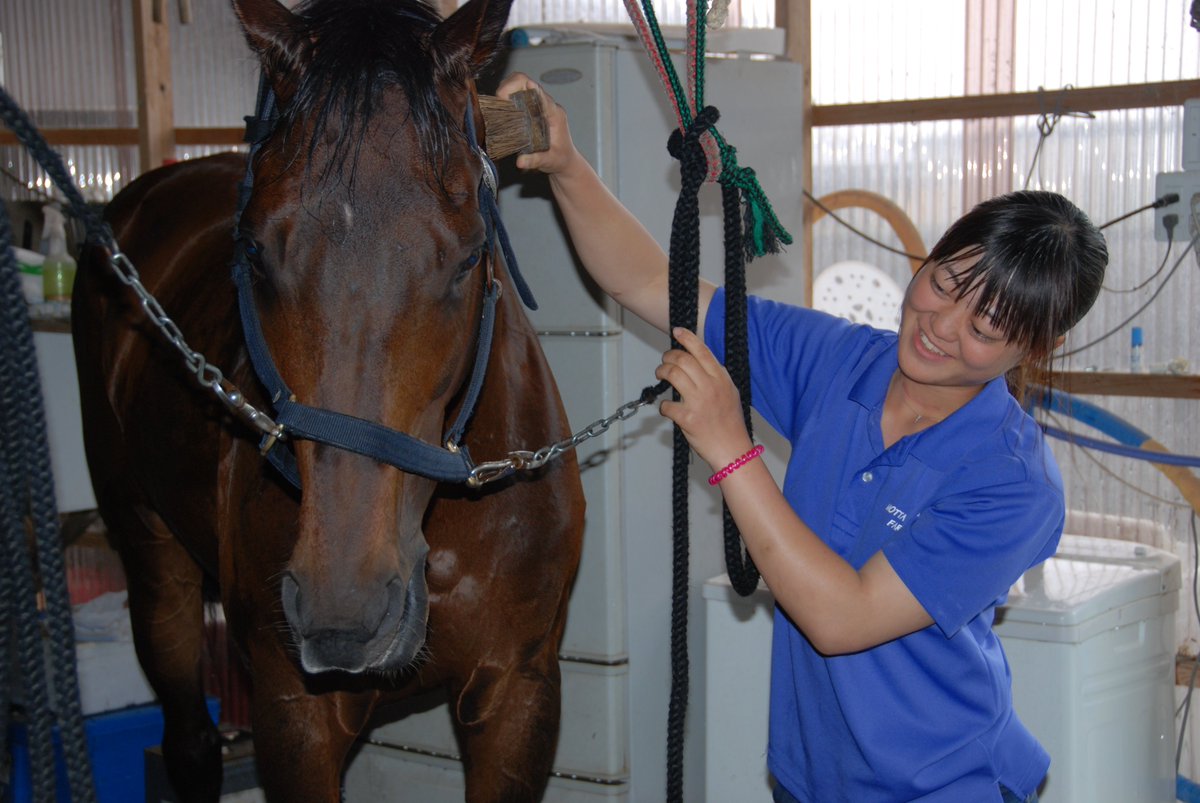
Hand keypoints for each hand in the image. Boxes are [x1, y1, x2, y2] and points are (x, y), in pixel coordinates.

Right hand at [495, 73, 584, 176]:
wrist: (566, 161)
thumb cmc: (561, 159)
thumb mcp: (550, 162)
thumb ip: (536, 160)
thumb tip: (520, 162)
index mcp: (554, 113)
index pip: (538, 92)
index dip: (521, 87)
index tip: (505, 94)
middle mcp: (547, 105)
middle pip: (526, 82)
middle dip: (509, 86)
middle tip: (498, 100)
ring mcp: (540, 105)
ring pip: (521, 85)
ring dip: (507, 90)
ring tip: (498, 103)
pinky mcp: (533, 109)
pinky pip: (519, 94)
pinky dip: (507, 96)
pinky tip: (501, 107)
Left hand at [655, 327, 753, 471]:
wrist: (732, 450)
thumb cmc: (730, 424)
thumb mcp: (730, 393)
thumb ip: (716, 377)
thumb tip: (698, 363)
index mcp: (721, 379)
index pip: (702, 351)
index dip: (687, 338)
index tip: (677, 331)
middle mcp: (710, 387)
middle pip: (682, 360)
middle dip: (668, 357)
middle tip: (664, 362)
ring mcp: (699, 402)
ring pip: (672, 375)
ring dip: (662, 373)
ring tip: (661, 376)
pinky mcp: (688, 418)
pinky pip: (667, 405)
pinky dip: (663, 406)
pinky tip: (668, 409)